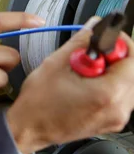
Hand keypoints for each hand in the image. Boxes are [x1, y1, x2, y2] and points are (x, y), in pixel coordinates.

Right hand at [6, 17, 133, 153]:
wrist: (30, 127)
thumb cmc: (38, 102)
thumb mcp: (56, 63)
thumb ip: (80, 42)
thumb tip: (95, 26)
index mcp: (108, 93)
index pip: (132, 59)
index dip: (119, 43)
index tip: (105, 38)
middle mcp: (118, 108)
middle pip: (132, 71)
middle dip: (113, 58)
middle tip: (89, 55)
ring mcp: (117, 118)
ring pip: (127, 83)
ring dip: (111, 71)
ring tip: (85, 72)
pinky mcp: (113, 121)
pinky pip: (121, 96)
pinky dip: (108, 85)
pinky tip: (87, 84)